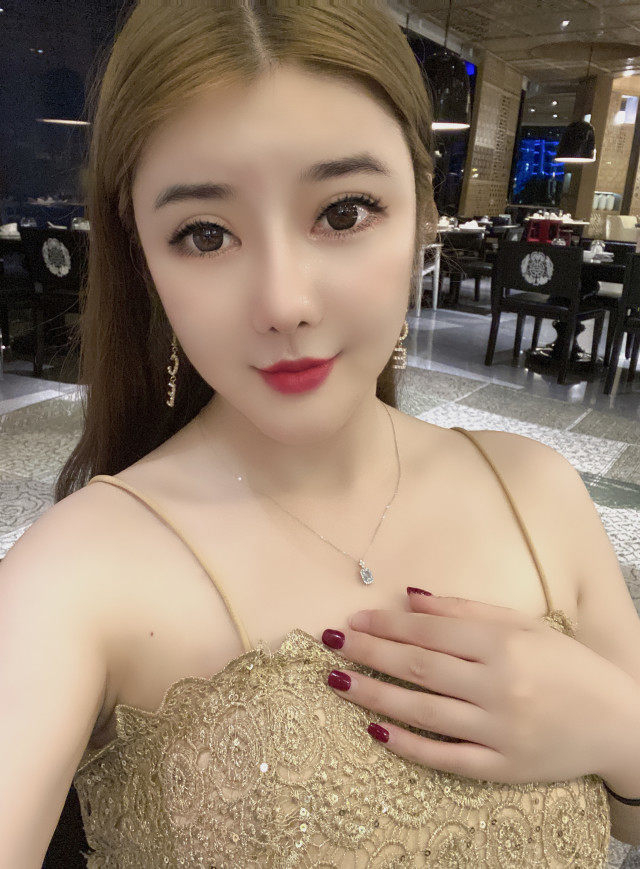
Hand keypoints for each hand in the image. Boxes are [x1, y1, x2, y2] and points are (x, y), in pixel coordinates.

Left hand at [322, 590, 629, 785]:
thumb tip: (411, 596)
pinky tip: (374, 729)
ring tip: (337, 681)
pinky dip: (407, 744)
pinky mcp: (501, 768)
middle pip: (419, 667)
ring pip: (422, 711)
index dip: (387, 625)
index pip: (430, 632)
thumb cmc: (566, 665)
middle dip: (369, 653)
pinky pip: (444, 757)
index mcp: (503, 645)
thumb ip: (465, 610)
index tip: (354, 619)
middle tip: (331, 642)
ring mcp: (498, 730)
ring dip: (374, 694)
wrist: (617, 722)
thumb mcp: (523, 626)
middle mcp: (498, 686)